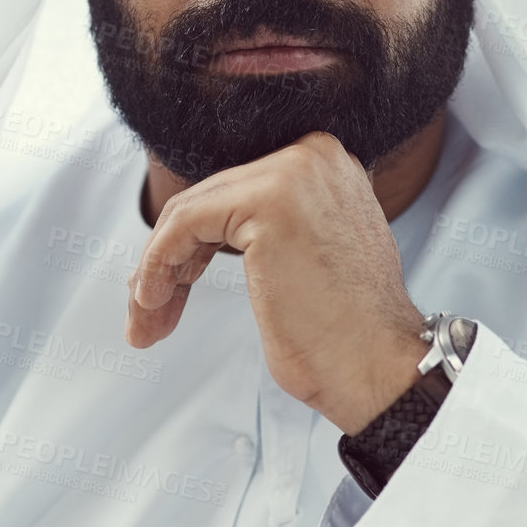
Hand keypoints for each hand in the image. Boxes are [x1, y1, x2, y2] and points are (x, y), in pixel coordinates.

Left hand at [125, 131, 428, 433]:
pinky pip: (183, 225)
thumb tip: (200, 237)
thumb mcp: (308, 256)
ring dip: (156, 270)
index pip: (234, 192)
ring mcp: (292, 174)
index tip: (172, 287)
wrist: (379, 370)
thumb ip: (269, 229)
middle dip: (169, 260)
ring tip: (147, 321)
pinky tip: (152, 301)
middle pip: (209, 200)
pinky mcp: (266, 202)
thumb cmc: (346, 335)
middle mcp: (313, 155)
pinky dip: (157, 264)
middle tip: (151, 311)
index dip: (193, 244)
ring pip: (189, 212)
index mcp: (326, 165)